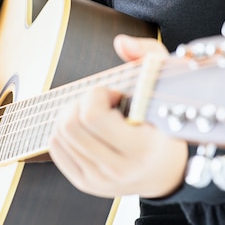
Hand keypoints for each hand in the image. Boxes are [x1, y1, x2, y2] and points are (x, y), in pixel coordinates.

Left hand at [48, 35, 187, 198]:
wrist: (168, 170)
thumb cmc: (165, 120)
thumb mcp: (167, 82)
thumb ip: (148, 54)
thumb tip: (120, 42)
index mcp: (142, 148)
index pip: (93, 116)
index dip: (99, 94)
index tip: (117, 94)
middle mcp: (119, 169)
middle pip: (71, 124)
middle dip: (83, 102)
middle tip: (103, 101)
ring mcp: (99, 180)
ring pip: (60, 134)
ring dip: (72, 113)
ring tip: (96, 113)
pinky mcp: (85, 183)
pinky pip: (55, 147)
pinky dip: (64, 130)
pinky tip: (87, 128)